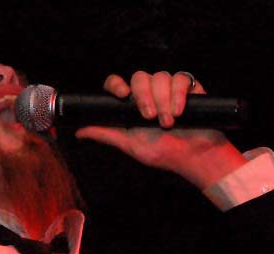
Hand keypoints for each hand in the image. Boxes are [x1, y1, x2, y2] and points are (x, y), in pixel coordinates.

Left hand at [75, 71, 247, 189]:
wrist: (195, 156)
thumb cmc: (164, 152)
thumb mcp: (130, 144)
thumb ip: (106, 134)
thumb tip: (79, 131)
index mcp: (132, 104)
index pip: (117, 83)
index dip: (117, 84)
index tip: (122, 95)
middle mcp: (149, 93)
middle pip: (139, 77)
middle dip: (144, 96)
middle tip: (150, 117)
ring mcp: (168, 89)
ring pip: (160, 77)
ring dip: (163, 100)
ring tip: (169, 122)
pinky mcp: (188, 87)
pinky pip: (180, 78)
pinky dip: (179, 95)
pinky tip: (181, 111)